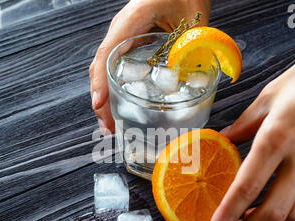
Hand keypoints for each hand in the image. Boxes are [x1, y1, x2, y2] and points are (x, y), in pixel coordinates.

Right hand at [89, 0, 210, 133]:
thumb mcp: (194, 19)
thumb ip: (193, 47)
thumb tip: (192, 81)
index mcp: (131, 21)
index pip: (107, 54)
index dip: (101, 82)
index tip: (100, 105)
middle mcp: (121, 30)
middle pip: (100, 67)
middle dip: (101, 100)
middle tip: (109, 128)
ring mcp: (123, 37)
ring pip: (104, 70)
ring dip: (105, 97)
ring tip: (111, 124)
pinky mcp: (131, 42)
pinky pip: (116, 67)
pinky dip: (114, 88)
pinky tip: (121, 105)